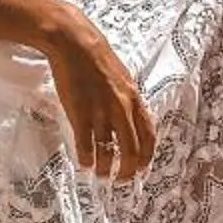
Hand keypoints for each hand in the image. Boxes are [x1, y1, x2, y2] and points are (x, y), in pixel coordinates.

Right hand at [42, 19, 156, 183]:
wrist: (74, 42)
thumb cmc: (97, 57)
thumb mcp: (122, 78)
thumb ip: (127, 99)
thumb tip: (130, 118)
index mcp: (133, 98)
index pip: (148, 134)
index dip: (147, 155)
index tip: (143, 168)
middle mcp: (121, 108)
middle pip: (131, 149)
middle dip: (128, 170)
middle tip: (122, 180)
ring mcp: (101, 111)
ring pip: (108, 151)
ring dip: (106, 168)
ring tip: (102, 176)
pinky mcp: (80, 112)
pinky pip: (86, 143)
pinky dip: (87, 158)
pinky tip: (85, 165)